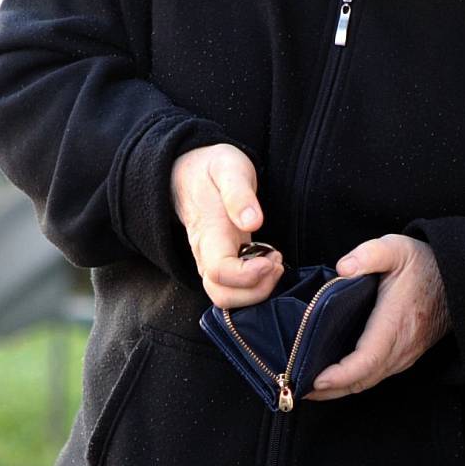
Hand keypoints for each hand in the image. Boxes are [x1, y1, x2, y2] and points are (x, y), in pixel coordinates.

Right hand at [171, 143, 283, 307]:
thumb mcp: (228, 167)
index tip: (272, 256)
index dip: (249, 274)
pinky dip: (256, 286)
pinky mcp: (222, 266)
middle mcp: (205, 255)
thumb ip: (239, 193)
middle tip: (276, 262)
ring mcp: (212, 263)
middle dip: (257, 289)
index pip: (220, 272)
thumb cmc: (212, 169)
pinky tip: (268, 262)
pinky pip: (235, 291)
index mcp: (208, 233)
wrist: (187, 172)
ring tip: (274, 262)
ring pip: (227, 298)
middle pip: (222, 296)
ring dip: (258, 291)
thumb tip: (253, 222)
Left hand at [305, 234, 450, 400]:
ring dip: (338, 390)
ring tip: (307, 387)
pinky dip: (352, 382)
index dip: (340, 374)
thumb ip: (369, 254)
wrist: (458, 279)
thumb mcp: (396, 248)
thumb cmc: (424, 264)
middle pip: (362, 380)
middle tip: (297, 389)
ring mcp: (404, 355)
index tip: (316, 380)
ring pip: (368, 382)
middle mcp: (401, 347)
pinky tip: (333, 378)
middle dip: (330, 390)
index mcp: (396, 323)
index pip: (366, 360)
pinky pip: (375, 376)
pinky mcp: (404, 357)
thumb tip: (343, 267)